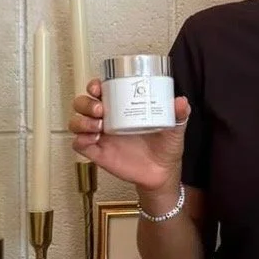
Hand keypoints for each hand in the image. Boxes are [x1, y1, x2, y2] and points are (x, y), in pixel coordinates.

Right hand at [69, 80, 189, 193]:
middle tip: (101, 110)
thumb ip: (178, 114)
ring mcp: (101, 136)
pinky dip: (80, 140)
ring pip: (77, 122)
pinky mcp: (98, 154)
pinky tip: (93, 140)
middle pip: (83, 104)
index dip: (94, 86)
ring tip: (98, 126)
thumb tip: (181, 101)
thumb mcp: (174, 127)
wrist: (163, 172)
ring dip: (81, 121)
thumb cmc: (166, 145)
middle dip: (86, 103)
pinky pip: (79, 145)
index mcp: (121, 107)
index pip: (100, 90)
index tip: (99, 87)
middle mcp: (107, 119)